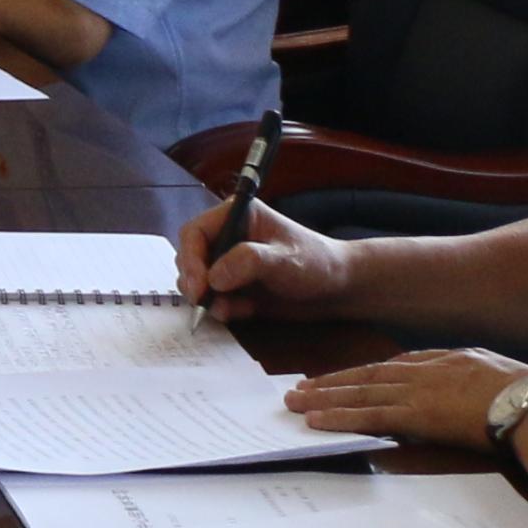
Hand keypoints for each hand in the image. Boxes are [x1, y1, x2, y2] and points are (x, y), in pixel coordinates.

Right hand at [178, 197, 357, 319]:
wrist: (338, 290)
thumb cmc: (316, 263)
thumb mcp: (285, 260)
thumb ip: (248, 262)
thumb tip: (213, 278)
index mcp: (236, 215)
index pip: (195, 232)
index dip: (190, 258)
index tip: (198, 286)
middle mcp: (227, 236)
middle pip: (190, 256)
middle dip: (194, 281)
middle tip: (204, 303)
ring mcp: (229, 262)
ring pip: (197, 279)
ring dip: (207, 298)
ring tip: (229, 310)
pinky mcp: (234, 286)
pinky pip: (213, 298)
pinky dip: (221, 308)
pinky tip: (243, 312)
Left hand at [284, 345, 527, 449]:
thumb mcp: (505, 378)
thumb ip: (479, 382)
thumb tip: (474, 395)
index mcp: (452, 359)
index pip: (399, 365)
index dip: (368, 373)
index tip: (346, 378)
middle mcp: (429, 369)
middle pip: (371, 374)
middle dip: (335, 381)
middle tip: (301, 387)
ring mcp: (421, 390)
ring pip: (362, 392)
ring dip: (326, 397)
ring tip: (296, 401)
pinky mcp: (417, 414)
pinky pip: (369, 416)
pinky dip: (339, 416)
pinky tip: (315, 419)